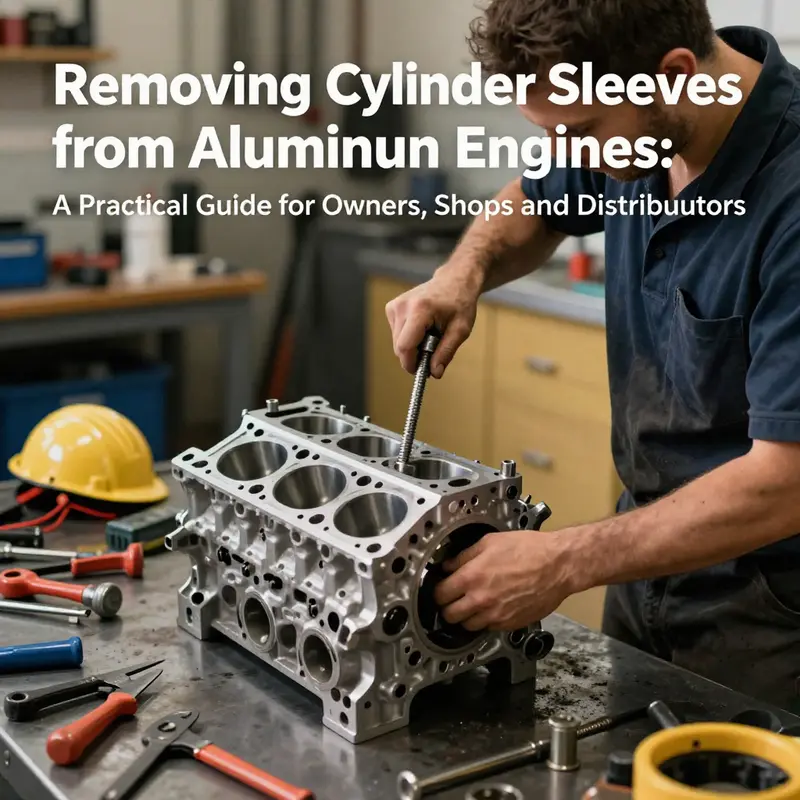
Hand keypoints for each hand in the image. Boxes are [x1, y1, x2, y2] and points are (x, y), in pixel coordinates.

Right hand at [385, 263, 480, 377]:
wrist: (454, 280)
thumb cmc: (460, 303)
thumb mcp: (461, 330)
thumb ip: (446, 352)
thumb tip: (434, 373)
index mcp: (420, 310)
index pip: (405, 346)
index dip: (411, 363)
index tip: (422, 370)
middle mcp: (402, 306)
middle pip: (399, 347)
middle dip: (415, 355)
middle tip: (434, 349)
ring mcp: (394, 306)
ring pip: (397, 342)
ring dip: (412, 346)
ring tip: (430, 334)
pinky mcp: (391, 307)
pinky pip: (396, 334)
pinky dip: (408, 337)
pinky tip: (422, 327)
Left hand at [432, 530, 574, 630]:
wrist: (558, 564)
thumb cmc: (529, 549)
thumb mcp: (490, 542)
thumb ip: (464, 555)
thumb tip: (449, 565)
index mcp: (472, 577)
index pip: (440, 594)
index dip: (438, 590)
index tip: (441, 588)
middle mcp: (481, 599)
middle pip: (449, 615)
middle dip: (448, 607)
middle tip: (453, 598)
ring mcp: (495, 615)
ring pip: (467, 626)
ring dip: (466, 616)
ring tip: (472, 604)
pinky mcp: (510, 624)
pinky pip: (488, 628)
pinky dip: (486, 620)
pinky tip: (492, 607)